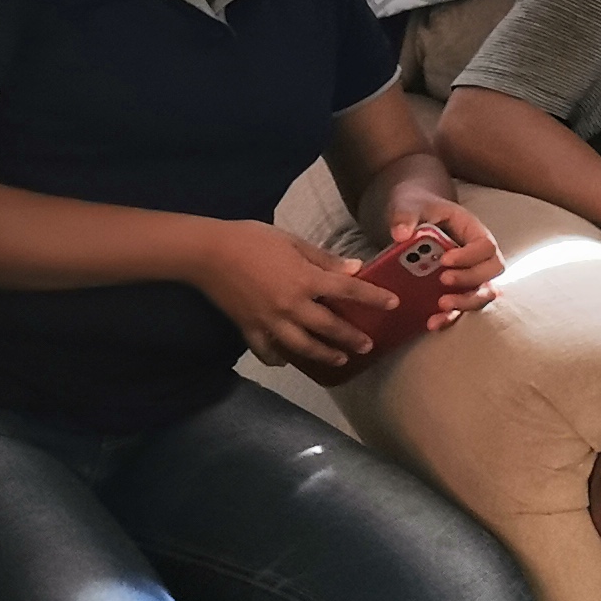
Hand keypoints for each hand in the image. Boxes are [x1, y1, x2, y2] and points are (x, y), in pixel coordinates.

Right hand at [192, 221, 395, 369]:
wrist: (207, 252)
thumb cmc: (251, 239)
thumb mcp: (292, 241)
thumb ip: (324, 259)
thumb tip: (354, 269)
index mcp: (305, 280)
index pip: (348, 292)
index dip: (374, 298)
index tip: (393, 303)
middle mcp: (292, 306)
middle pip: (329, 328)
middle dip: (352, 338)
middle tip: (368, 346)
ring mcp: (270, 321)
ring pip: (303, 346)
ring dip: (324, 355)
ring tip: (339, 359)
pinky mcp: (249, 329)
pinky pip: (267, 351)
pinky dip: (278, 358)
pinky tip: (287, 360)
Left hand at [395, 196, 504, 326]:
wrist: (413, 215)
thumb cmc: (418, 206)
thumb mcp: (410, 205)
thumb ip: (405, 216)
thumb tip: (400, 234)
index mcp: (474, 231)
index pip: (486, 247)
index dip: (469, 257)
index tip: (444, 260)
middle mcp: (477, 256)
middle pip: (491, 273)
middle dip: (470, 281)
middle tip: (443, 282)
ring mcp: (469, 274)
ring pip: (482, 294)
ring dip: (465, 303)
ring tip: (440, 307)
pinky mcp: (455, 290)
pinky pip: (462, 307)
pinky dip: (450, 317)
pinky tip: (431, 322)